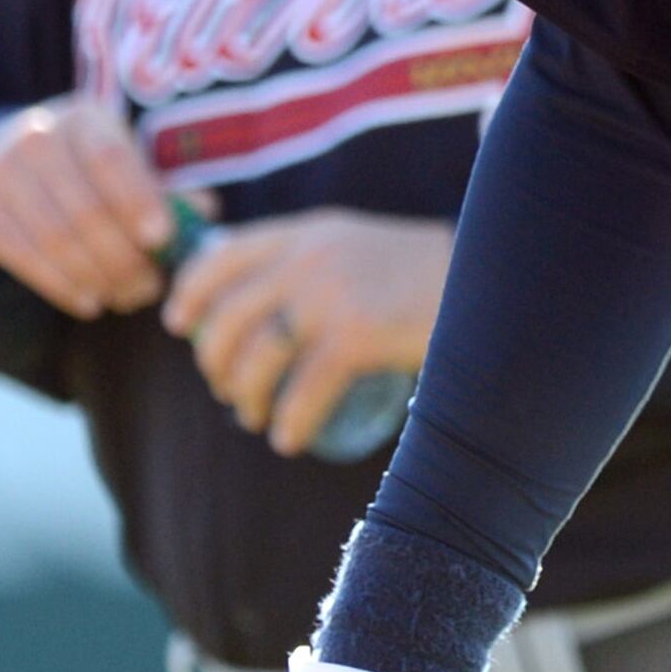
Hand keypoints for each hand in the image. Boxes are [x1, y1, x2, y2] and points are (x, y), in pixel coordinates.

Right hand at [0, 98, 175, 317]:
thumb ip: (165, 186)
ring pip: (57, 239)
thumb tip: (205, 214)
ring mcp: (2, 178)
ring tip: (127, 298)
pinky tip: (91, 303)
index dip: (138, 199)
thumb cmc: (86, 168)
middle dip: (124, 256)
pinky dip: (63, 286)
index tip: (162, 238)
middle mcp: (37, 140)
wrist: (0, 165)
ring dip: (97, 276)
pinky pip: (27, 259)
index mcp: (83, 119)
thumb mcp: (124, 161)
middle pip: (86, 208)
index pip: (111, 159)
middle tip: (152, 287)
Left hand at [160, 209, 450, 455]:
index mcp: (309, 232)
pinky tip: (288, 439)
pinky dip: (288, 423)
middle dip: (215, 364)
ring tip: (255, 418)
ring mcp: (331, 295)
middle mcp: (311, 258)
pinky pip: (300, 392)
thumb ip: (309, 258)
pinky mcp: (356, 335)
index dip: (190, 292)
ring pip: (254, 359)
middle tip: (228, 390)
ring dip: (246, 399)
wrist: (491, 280)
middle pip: (227, 318)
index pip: (222, 255)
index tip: (179, 323)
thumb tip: (249, 299)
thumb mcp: (356, 243)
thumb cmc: (424, 273)